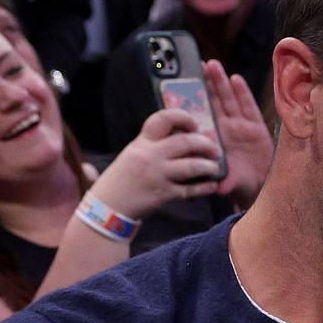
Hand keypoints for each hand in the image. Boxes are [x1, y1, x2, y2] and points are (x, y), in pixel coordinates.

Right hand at [90, 108, 225, 218]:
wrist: (108, 205)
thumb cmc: (122, 178)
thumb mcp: (133, 153)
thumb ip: (153, 145)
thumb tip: (182, 137)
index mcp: (142, 142)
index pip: (163, 119)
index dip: (183, 117)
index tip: (194, 125)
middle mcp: (150, 155)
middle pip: (185, 142)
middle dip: (204, 143)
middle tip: (214, 149)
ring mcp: (158, 175)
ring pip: (192, 166)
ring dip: (208, 166)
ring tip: (214, 167)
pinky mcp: (163, 194)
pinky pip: (190, 189)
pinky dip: (204, 187)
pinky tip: (212, 186)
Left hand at [204, 58, 272, 207]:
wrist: (260, 186)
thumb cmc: (240, 183)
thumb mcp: (231, 183)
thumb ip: (227, 182)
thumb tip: (219, 188)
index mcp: (214, 138)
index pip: (202, 115)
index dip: (194, 100)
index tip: (183, 84)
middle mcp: (225, 128)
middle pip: (214, 101)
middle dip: (207, 83)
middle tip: (197, 64)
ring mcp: (240, 126)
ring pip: (228, 100)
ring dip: (220, 82)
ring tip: (212, 65)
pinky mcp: (256, 127)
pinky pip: (248, 107)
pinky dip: (242, 93)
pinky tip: (236, 80)